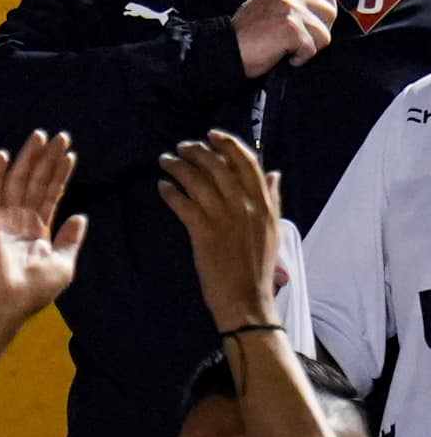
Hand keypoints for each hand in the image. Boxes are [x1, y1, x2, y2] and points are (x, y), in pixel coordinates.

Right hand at [0, 131, 86, 322]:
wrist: (9, 303)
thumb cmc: (35, 290)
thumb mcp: (63, 265)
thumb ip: (70, 239)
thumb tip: (81, 216)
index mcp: (39, 230)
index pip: (51, 194)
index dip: (60, 174)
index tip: (70, 153)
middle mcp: (22, 219)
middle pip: (37, 181)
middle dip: (48, 158)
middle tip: (59, 135)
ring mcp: (5, 217)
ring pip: (19, 180)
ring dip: (29, 157)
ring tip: (40, 135)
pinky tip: (4, 154)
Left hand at [158, 131, 281, 332]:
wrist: (247, 302)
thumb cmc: (259, 267)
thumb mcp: (273, 230)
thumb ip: (272, 199)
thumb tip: (273, 173)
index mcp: (263, 205)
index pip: (246, 162)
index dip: (228, 143)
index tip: (212, 134)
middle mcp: (244, 206)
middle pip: (216, 165)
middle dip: (195, 150)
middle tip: (181, 147)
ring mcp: (223, 218)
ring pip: (195, 179)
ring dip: (176, 165)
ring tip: (165, 162)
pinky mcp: (202, 232)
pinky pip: (181, 202)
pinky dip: (169, 191)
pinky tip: (163, 187)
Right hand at [232, 0, 335, 76]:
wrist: (227, 47)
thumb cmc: (245, 35)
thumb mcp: (267, 8)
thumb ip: (289, 4)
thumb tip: (316, 14)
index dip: (327, 7)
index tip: (317, 23)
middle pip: (330, 12)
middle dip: (320, 32)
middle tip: (300, 42)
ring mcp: (290, 9)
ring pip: (323, 35)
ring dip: (308, 49)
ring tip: (286, 49)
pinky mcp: (291, 28)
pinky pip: (311, 49)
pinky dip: (299, 58)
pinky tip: (282, 56)